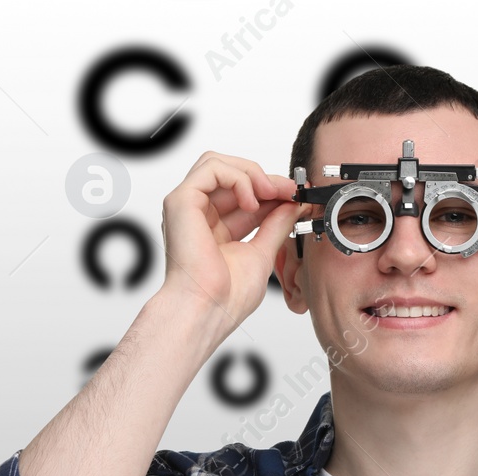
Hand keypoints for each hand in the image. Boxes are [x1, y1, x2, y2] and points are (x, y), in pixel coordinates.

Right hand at [158, 151, 299, 330]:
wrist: (209, 310)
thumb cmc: (227, 296)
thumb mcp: (262, 252)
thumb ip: (276, 226)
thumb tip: (292, 205)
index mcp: (216, 228)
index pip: (243, 194)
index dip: (271, 189)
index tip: (295, 195)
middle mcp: (199, 215)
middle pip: (230, 173)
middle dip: (264, 178)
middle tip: (289, 190)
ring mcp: (188, 206)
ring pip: (218, 163)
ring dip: (252, 173)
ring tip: (271, 193)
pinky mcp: (181, 201)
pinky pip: (211, 169)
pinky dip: (238, 178)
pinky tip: (253, 201)